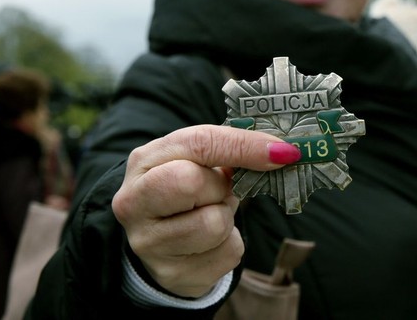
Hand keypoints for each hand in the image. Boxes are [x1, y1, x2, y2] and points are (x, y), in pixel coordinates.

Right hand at [112, 125, 300, 297]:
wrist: (163, 243)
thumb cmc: (187, 192)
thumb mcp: (197, 161)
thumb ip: (229, 149)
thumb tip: (282, 152)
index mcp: (144, 162)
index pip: (197, 143)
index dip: (243, 145)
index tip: (282, 152)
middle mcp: (134, 202)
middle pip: (193, 182)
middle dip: (221, 186)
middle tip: (220, 190)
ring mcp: (149, 243)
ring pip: (214, 223)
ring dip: (226, 217)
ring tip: (211, 214)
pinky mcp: (173, 274)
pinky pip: (228, 253)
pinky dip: (230, 244)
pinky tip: (211, 241)